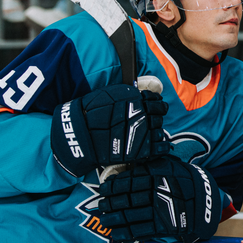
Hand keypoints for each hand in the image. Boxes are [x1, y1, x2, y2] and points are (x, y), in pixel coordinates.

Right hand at [50, 84, 169, 177]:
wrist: (80, 134)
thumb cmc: (91, 111)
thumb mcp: (110, 93)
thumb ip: (129, 93)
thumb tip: (145, 92)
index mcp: (136, 100)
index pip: (156, 100)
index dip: (155, 104)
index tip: (152, 107)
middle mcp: (143, 115)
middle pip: (159, 115)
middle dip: (155, 118)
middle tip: (148, 121)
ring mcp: (143, 133)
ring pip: (160, 131)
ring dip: (156, 131)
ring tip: (149, 133)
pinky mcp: (141, 150)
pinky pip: (160, 148)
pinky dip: (162, 146)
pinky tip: (159, 146)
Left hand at [97, 156, 221, 242]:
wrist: (207, 200)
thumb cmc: (185, 181)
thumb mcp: (170, 165)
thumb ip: (151, 164)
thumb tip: (130, 163)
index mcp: (156, 176)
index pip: (128, 180)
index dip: (113, 186)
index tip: (104, 188)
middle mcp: (156, 192)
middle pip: (126, 198)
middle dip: (110, 203)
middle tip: (100, 204)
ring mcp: (159, 210)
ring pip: (129, 216)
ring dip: (113, 219)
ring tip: (104, 220)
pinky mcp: (163, 227)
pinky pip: (140, 231)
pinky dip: (125, 234)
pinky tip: (116, 234)